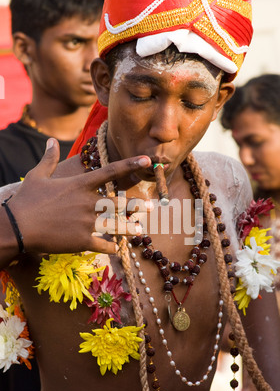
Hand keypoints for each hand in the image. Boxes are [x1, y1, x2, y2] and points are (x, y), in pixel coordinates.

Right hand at [7, 138, 150, 254]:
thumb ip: (49, 158)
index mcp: (80, 185)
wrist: (17, 227)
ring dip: (130, 228)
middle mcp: (88, 202)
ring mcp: (87, 222)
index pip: (110, 172)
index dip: (130, 165)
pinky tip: (117, 249)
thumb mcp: (37, 176)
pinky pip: (104, 245)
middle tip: (151, 208)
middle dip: (136, 205)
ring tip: (140, 230)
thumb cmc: (26, 200)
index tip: (147, 161)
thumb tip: (50, 140)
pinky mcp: (83, 241)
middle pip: (119, 203)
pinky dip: (111, 248)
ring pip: (116, 226)